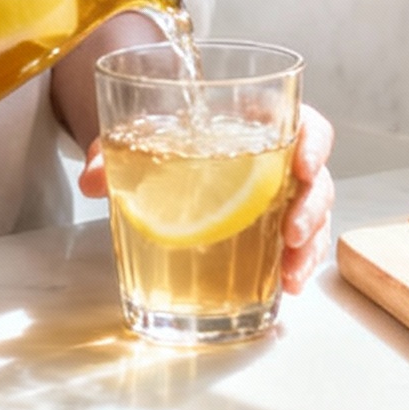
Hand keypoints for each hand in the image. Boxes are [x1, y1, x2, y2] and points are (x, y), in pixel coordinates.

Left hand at [78, 101, 335, 295]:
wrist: (152, 161)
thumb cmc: (160, 139)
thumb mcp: (133, 139)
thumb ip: (112, 152)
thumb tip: (92, 179)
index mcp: (258, 123)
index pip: (306, 123)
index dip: (314, 142)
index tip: (303, 163)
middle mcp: (278, 159)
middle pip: (316, 177)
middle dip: (312, 208)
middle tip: (291, 232)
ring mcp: (279, 198)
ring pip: (314, 216)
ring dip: (310, 245)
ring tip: (290, 274)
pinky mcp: (271, 232)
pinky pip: (298, 247)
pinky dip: (297, 266)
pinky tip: (287, 286)